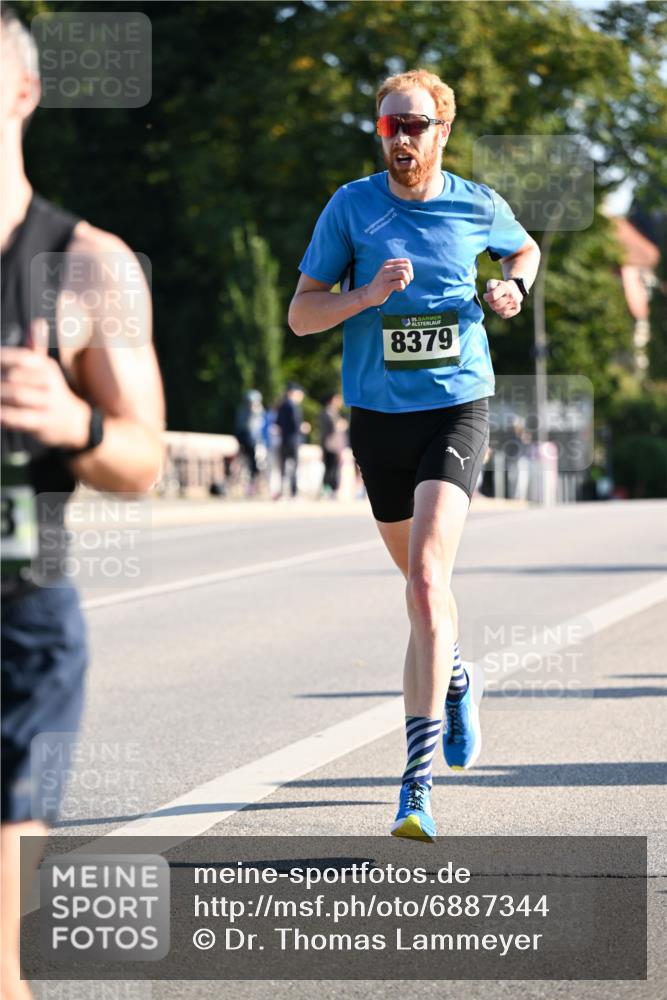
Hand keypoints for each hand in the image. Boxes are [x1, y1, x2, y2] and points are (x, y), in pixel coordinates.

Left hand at [0, 319, 91, 448]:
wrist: (73, 422)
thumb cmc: (50, 390)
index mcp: (46, 367)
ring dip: (0, 395)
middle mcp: (49, 383)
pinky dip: (5, 415)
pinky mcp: (44, 423)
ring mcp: (47, 403)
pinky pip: (20, 417)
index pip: (22, 357)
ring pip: (16, 395)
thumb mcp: (45, 368)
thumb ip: (35, 348)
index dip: (3, 357)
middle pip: (15, 376)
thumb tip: (38, 322)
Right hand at [363, 258, 413, 306]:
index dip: (410, 270)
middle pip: (407, 268)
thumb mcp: (388, 274)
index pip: (407, 262)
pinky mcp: (385, 285)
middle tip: (405, 283)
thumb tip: (410, 271)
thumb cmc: (382, 285)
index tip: (406, 278)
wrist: (368, 294)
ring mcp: (385, 276)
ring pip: (404, 274)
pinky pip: (400, 283)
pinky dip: (402, 288)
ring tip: (401, 286)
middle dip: (409, 276)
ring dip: (406, 282)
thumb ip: (397, 270)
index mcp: (388, 263)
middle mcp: (386, 268)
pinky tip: (397, 290)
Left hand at [483, 279, 522, 318]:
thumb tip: (491, 288)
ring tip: (499, 303)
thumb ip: (490, 284)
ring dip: (496, 309)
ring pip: (499, 311)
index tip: (486, 296)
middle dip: (491, 304)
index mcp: (505, 288)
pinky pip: (504, 315)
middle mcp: (511, 295)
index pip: (492, 296)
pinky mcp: (517, 309)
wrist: (514, 289)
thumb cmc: (501, 287)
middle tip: (493, 300)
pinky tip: (503, 307)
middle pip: (495, 305)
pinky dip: (501, 313)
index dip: (486, 297)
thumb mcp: (495, 282)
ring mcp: (515, 302)